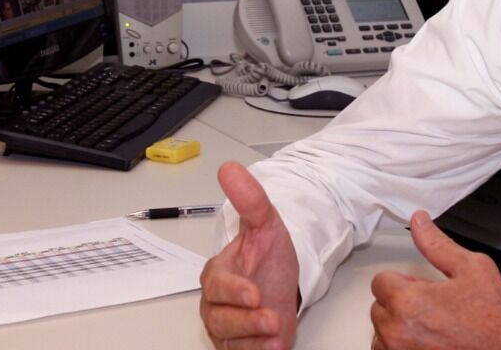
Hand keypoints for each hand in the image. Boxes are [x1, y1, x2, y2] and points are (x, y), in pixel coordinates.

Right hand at [200, 162, 300, 349]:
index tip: (254, 294)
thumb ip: (251, 200)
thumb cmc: (270, 259)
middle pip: (220, 319)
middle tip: (271, 320)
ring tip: (275, 338)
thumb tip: (230, 168)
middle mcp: (216, 304)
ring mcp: (226, 328)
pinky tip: (272, 348)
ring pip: (230, 341)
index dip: (234, 291)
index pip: (217, 285)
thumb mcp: (267, 225)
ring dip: (253, 341)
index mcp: (218, 274)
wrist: (285, 288)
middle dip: (246, 322)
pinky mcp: (238, 346)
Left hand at [370, 211, 500, 349]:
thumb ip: (437, 244)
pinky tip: (425, 340)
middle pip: (379, 307)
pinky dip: (402, 346)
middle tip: (431, 306)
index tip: (421, 288)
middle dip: (400, 303)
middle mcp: (396, 331)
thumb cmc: (493, 318)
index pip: (380, 281)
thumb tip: (419, 223)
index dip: (404, 281)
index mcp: (407, 302)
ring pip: (382, 332)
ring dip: (398, 326)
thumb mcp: (470, 268)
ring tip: (429, 325)